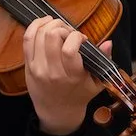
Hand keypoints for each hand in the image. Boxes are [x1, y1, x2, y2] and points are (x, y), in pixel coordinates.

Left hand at [22, 14, 94, 134]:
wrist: (57, 112)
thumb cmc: (80, 95)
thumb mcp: (97, 82)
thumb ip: (103, 61)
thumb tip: (108, 42)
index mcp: (72, 76)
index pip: (69, 49)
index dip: (76, 36)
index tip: (82, 39)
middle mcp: (53, 72)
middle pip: (52, 36)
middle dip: (63, 27)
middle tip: (69, 33)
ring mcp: (37, 68)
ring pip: (39, 34)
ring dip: (51, 25)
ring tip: (59, 28)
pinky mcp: (27, 66)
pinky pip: (27, 39)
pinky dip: (35, 26)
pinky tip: (44, 23)